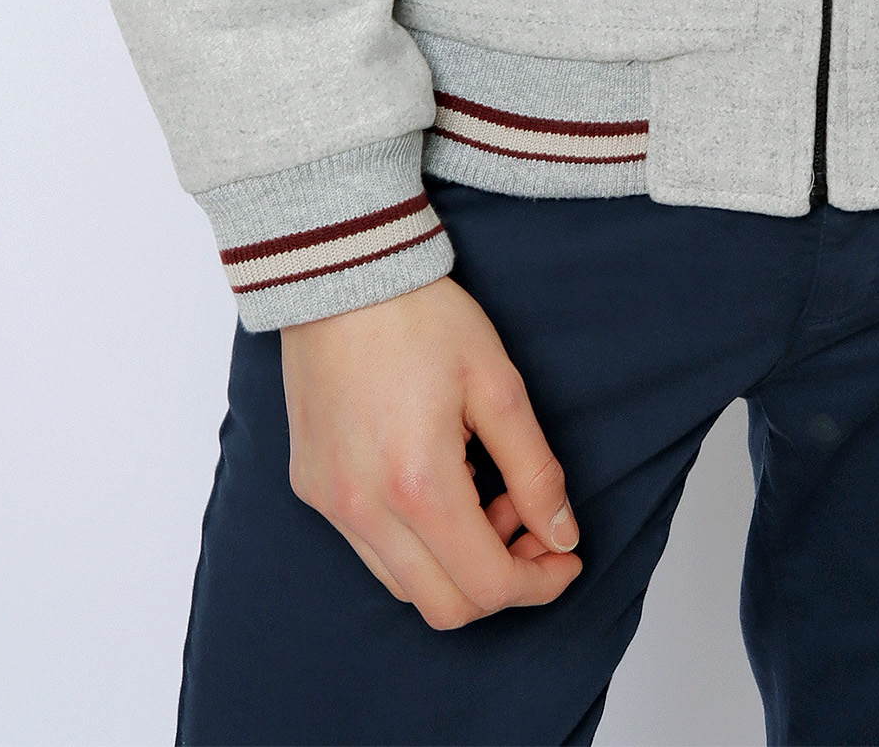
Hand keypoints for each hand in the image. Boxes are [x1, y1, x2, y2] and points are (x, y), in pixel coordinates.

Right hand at [281, 273, 582, 626]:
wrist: (339, 271)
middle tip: (530, 525)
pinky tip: (438, 484)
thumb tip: (561, 536)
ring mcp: (331, 504)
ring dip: (456, 563)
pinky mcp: (312, 488)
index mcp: (417, 485)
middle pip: (445, 607)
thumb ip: (535, 470)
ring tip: (485, 495)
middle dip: (501, 581)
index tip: (566, 557)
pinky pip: (370, 550)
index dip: (539, 584)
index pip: (487, 586)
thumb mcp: (498, 385)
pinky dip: (415, 543)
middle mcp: (363, 510)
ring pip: (404, 585)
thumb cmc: (420, 316)